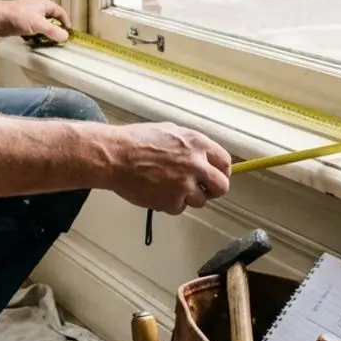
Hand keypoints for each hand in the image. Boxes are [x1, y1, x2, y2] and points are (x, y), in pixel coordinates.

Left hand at [0, 0, 70, 42]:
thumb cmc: (17, 17)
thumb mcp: (39, 25)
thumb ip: (53, 31)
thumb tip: (65, 37)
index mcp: (45, 4)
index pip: (61, 13)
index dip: (65, 24)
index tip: (68, 35)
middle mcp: (38, 8)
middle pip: (52, 21)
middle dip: (55, 31)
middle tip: (57, 42)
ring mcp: (30, 16)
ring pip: (42, 27)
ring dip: (44, 35)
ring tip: (47, 44)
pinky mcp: (22, 24)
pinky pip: (34, 31)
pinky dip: (35, 37)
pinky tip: (35, 43)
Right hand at [98, 123, 232, 214]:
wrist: (115, 156)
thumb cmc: (136, 141)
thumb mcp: (170, 131)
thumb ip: (191, 145)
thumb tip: (203, 156)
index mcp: (197, 144)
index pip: (225, 162)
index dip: (222, 171)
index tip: (216, 176)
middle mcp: (196, 165)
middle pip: (222, 187)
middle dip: (213, 190)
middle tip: (203, 190)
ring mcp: (185, 185)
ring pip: (200, 201)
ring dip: (188, 197)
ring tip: (169, 187)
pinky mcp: (172, 201)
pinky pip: (179, 208)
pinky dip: (170, 204)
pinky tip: (157, 192)